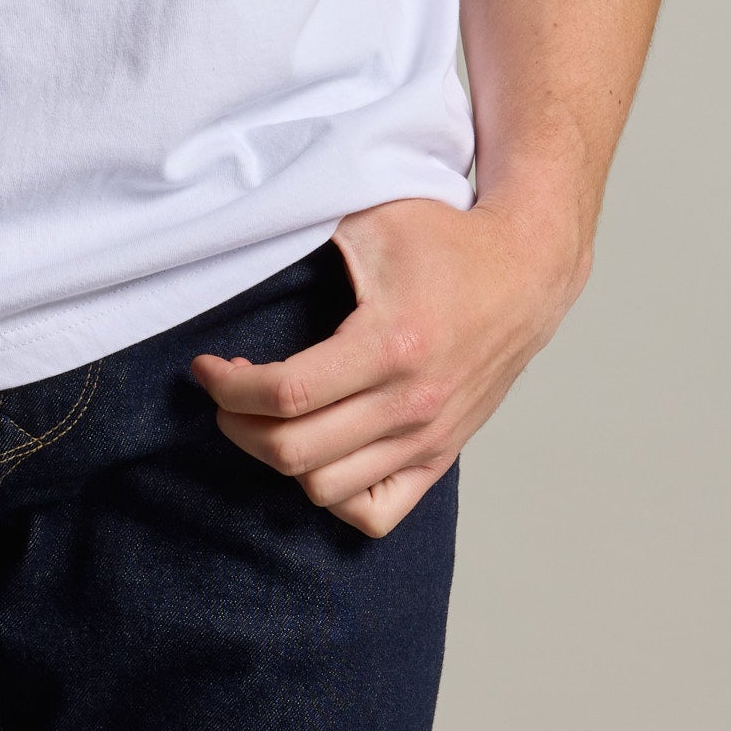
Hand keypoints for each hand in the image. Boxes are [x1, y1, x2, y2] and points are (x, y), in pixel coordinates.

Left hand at [191, 195, 585, 536]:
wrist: (526, 270)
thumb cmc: (444, 238)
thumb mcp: (371, 218)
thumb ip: (307, 231)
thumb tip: (237, 239)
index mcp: (391, 343)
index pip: (288, 394)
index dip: (229, 388)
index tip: (205, 367)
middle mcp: (412, 402)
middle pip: (295, 452)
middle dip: (238, 425)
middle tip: (224, 392)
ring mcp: (429, 437)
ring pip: (326, 488)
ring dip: (277, 458)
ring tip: (262, 416)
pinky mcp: (441, 454)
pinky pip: (376, 512)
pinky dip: (333, 495)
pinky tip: (315, 453)